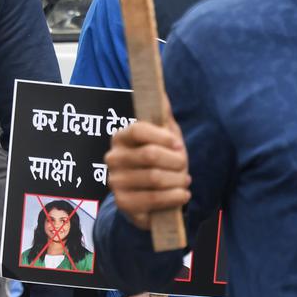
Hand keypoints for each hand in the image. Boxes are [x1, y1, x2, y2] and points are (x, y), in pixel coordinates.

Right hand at [105, 116, 191, 230]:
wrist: (151, 196)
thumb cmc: (161, 161)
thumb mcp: (164, 137)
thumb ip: (162, 115)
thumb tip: (161, 92)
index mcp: (120, 137)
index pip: (138, 130)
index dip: (164, 138)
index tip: (178, 145)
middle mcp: (113, 158)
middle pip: (150, 155)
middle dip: (176, 161)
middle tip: (183, 166)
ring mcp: (115, 182)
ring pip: (155, 178)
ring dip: (178, 181)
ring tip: (184, 181)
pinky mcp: (123, 203)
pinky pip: (154, 200)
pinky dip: (174, 197)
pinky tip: (181, 194)